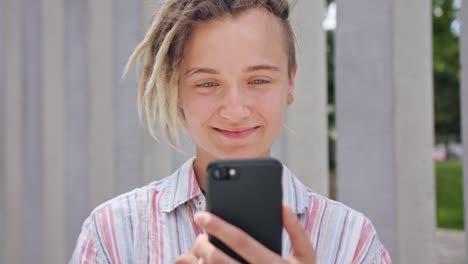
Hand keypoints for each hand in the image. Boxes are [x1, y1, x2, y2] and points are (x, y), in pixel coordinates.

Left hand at [175, 206, 315, 263]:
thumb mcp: (307, 256)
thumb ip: (296, 231)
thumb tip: (283, 207)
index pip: (240, 240)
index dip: (218, 226)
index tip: (202, 215)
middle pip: (218, 259)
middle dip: (202, 244)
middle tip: (198, 236)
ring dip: (199, 261)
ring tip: (201, 250)